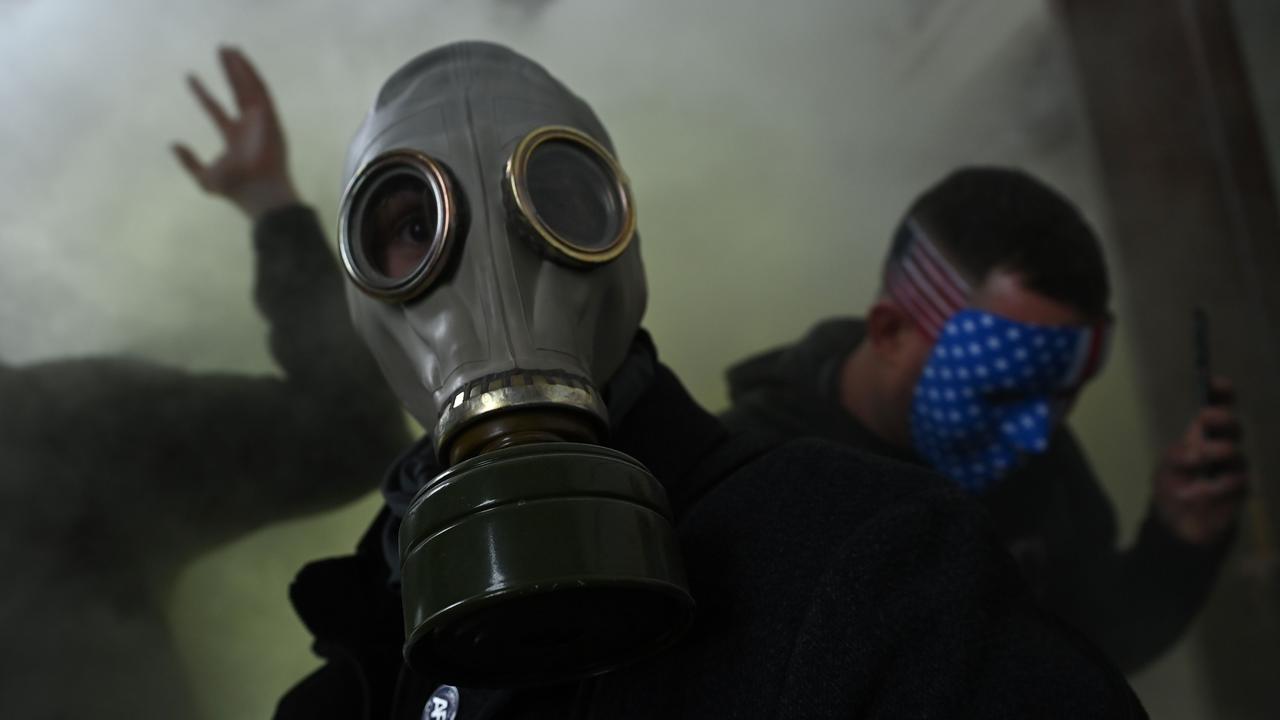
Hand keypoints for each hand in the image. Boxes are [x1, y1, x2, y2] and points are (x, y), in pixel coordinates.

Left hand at [172, 47, 299, 220]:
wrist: (258, 192)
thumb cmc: (235, 189)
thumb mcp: (203, 177)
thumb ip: (189, 161)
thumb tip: (174, 145)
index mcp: (234, 138)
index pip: (215, 110)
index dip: (202, 94)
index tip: (189, 77)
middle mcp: (248, 126)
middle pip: (236, 92)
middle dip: (228, 72)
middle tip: (220, 51)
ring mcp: (261, 121)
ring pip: (249, 87)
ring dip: (240, 68)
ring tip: (229, 48)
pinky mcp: (270, 117)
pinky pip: (260, 90)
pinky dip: (251, 74)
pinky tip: (241, 60)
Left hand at [1151, 377, 1248, 545]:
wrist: (1180, 525)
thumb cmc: (1173, 488)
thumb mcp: (1166, 469)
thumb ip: (1177, 456)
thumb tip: (1196, 452)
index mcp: (1199, 436)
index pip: (1216, 408)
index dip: (1220, 393)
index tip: (1217, 383)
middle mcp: (1219, 447)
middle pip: (1231, 425)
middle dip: (1221, 418)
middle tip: (1207, 418)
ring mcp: (1232, 467)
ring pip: (1234, 451)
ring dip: (1217, 452)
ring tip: (1201, 461)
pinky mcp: (1239, 489)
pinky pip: (1236, 480)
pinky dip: (1219, 484)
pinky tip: (1203, 491)